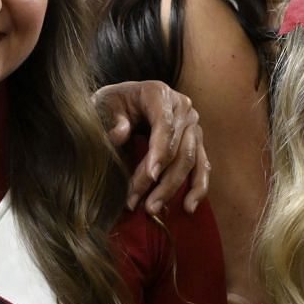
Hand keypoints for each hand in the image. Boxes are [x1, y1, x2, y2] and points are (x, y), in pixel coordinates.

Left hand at [92, 80, 209, 214]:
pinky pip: (202, 166)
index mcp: (158, 93)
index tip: (150, 175)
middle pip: (179, 148)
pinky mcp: (196, 142)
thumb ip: (109, 118)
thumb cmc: (108, 105)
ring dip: (173, 188)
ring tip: (153, 209)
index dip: (159, 152)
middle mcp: (182, 107)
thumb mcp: (101, 106)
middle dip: (161, 180)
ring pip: (191, 161)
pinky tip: (188, 207)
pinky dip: (197, 188)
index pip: (165, 125)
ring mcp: (193, 125)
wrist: (119, 103)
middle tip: (142, 205)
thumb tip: (120, 134)